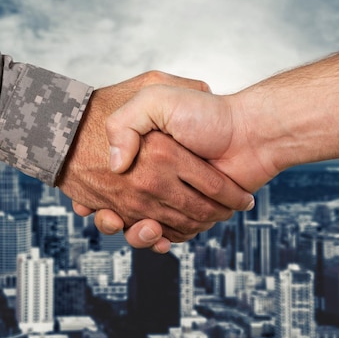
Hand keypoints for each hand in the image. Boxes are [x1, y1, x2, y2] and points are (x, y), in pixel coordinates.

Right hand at [57, 72, 254, 249]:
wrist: (251, 133)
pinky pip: (169, 233)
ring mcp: (173, 194)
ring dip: (139, 233)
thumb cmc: (207, 113)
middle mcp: (155, 173)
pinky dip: (161, 240)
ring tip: (145, 226)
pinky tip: (158, 236)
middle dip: (114, 218)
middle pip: (123, 205)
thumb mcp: (156, 97)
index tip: (87, 202)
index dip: (93, 192)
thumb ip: (126, 122)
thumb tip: (115, 166)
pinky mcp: (191, 212)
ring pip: (142, 224)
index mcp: (143, 151)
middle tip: (113, 217)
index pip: (109, 177)